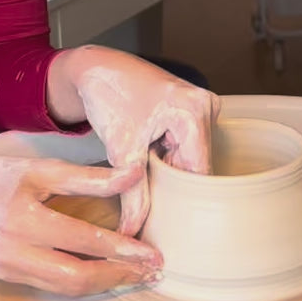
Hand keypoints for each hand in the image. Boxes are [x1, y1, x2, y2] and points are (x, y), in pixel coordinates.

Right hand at [0, 141, 161, 295]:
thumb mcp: (39, 168)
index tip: (151, 254)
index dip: (120, 249)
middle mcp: (13, 249)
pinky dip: (82, 283)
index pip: (81, 241)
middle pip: (75, 277)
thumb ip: (87, 177)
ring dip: (104, 284)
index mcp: (21, 217)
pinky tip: (106, 274)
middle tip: (151, 272)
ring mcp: (7, 268)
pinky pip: (51, 285)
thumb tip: (134, 174)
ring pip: (65, 288)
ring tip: (136, 275)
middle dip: (117, 276)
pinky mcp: (6, 276)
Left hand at [46, 48, 219, 234]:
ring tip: (146, 176)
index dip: (184, 199)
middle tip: (153, 209)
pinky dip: (168, 158)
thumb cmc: (109, 94)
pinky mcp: (192, 110)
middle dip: (173, 185)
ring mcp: (201, 106)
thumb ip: (131, 194)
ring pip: (190, 157)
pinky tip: (150, 160)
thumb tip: (131, 232)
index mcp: (194, 111)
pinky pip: (186, 146)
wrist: (96, 68)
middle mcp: (205, 105)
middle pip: (196, 164)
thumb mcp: (121, 149)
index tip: (172, 225)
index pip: (199, 171)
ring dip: (170, 171)